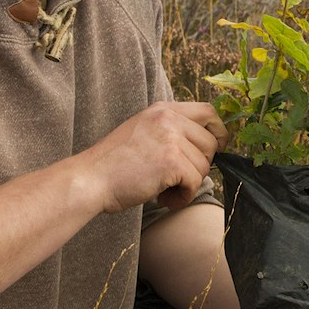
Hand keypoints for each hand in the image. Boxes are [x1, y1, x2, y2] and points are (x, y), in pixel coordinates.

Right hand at [76, 101, 228, 213]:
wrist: (90, 179)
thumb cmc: (114, 165)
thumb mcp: (144, 133)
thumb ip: (171, 132)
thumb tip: (209, 145)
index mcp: (162, 110)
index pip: (208, 112)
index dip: (219, 132)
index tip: (217, 149)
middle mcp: (168, 118)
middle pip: (210, 143)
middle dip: (200, 166)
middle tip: (177, 179)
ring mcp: (170, 138)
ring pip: (204, 166)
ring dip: (188, 185)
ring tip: (164, 191)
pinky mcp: (170, 160)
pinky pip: (195, 182)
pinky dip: (183, 197)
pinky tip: (164, 199)